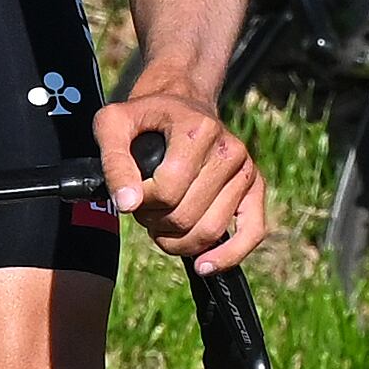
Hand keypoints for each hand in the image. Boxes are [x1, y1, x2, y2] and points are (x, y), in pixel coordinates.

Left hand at [96, 95, 266, 272]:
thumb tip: (128, 204)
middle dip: (155, 222)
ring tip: (161, 222)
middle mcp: (230, 149)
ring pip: (210, 230)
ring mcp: (246, 170)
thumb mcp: (113, 125)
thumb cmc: (144, 117)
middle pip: (186, 215)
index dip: (140, 202)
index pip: (168, 189)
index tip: (129, 195)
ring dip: (176, 240)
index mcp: (199, 130)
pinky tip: (203, 265)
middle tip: (143, 210)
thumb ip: (114, 163)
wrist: (180, 103)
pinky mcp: (255, 188)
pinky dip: (227, 256)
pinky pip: (252, 233)